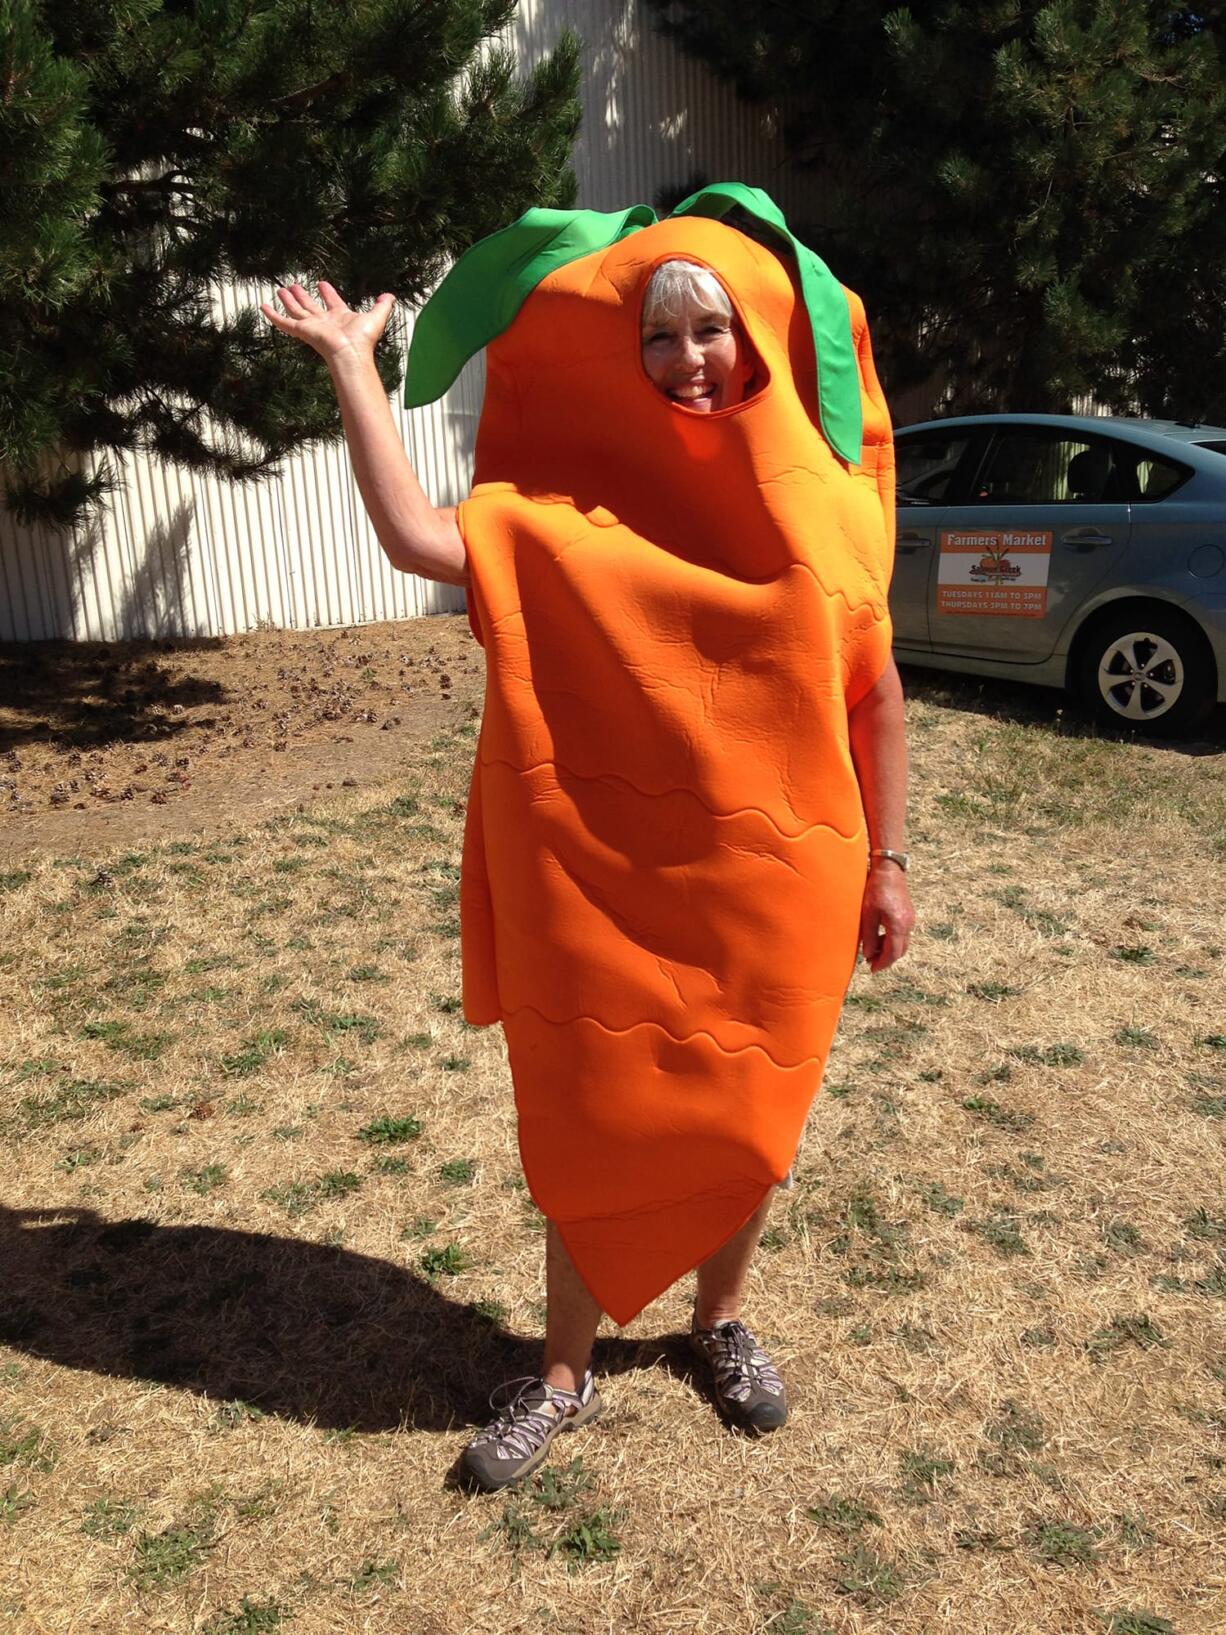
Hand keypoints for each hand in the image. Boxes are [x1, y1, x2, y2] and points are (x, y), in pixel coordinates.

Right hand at [259, 280, 394, 365]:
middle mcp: (324, 322)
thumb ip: (383, 305)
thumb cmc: (363, 339)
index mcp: (339, 317)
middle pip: (310, 306)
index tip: (322, 283)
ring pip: (296, 310)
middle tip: (295, 286)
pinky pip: (283, 322)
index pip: (331, 302)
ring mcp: (311, 327)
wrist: (351, 353)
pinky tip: (263, 306)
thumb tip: (390, 296)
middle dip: (303, 296)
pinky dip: (272, 315)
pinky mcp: (301, 331)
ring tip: (281, 289)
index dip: (327, 293)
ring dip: (289, 300)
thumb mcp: (377, 316)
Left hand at [858, 863, 914, 972]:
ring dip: (889, 950)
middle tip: (871, 962)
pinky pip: (903, 934)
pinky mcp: (908, 913)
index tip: (872, 969)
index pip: (893, 953)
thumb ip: (869, 936)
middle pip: (900, 951)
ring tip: (873, 951)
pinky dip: (893, 940)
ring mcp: (910, 919)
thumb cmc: (876, 889)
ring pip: (902, 943)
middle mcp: (908, 924)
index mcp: (899, 926)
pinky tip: (880, 937)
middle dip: (886, 959)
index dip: (882, 964)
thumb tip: (868, 955)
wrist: (889, 870)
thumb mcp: (868, 914)